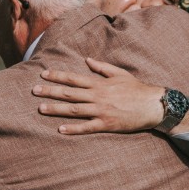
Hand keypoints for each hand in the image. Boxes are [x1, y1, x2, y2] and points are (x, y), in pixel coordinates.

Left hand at [33, 58, 170, 134]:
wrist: (153, 105)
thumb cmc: (137, 89)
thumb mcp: (119, 73)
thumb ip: (102, 67)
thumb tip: (87, 60)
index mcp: (99, 83)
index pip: (73, 78)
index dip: (57, 76)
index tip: (43, 74)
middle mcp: (97, 96)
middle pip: (69, 93)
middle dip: (51, 91)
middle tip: (35, 90)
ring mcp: (101, 111)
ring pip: (74, 109)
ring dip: (56, 109)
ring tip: (41, 108)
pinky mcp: (107, 124)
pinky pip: (87, 127)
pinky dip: (73, 128)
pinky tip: (60, 129)